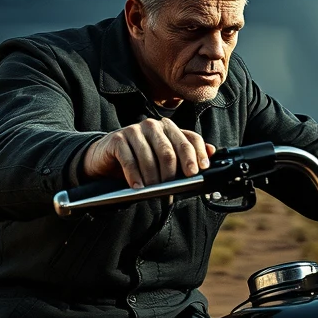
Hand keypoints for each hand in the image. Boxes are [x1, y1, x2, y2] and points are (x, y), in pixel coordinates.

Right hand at [81, 118, 215, 187]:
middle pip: (169, 151)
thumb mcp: (163, 156)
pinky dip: (135, 177)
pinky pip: (130, 160)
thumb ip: (186, 153)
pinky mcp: (118, 139)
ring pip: (150, 158)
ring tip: (154, 191)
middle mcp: (153, 125)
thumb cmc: (139, 157)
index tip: (198, 172)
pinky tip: (138, 188)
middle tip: (172, 188)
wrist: (106, 156)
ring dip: (153, 178)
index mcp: (168, 128)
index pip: (189, 139)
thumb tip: (212, 151)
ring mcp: (134, 130)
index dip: (196, 156)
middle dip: (172, 173)